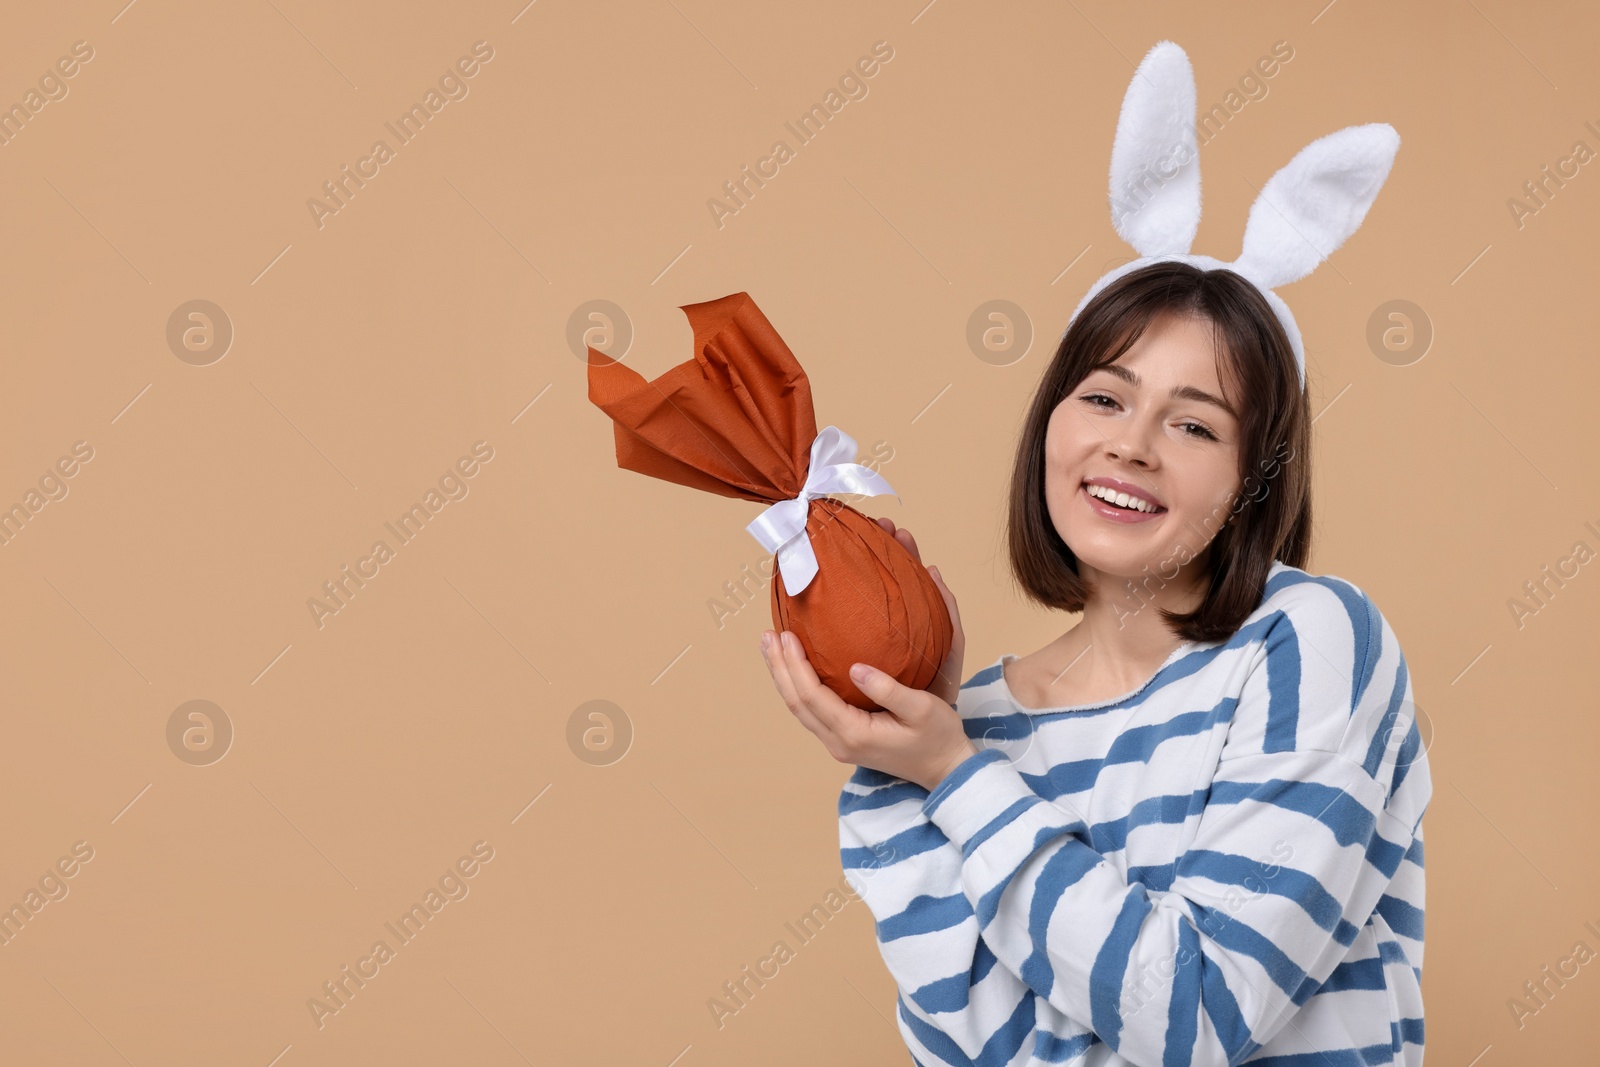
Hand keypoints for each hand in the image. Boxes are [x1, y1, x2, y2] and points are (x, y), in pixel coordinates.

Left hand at [759, 518, 975, 792]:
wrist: (946, 769)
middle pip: (796, 702)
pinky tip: (796, 668)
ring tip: (773, 647)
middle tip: (767, 635)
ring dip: (784, 677)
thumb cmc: (939, 737)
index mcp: (854, 734)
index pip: (812, 696)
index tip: (786, 635)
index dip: (795, 665)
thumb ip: (889, 689)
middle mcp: (839, 742)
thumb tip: (855, 668)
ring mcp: (838, 744)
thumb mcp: (923, 708)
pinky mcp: (843, 740)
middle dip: (779, 668)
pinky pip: (811, 711)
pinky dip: (798, 687)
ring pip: (799, 708)